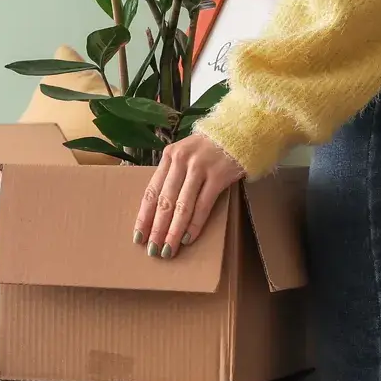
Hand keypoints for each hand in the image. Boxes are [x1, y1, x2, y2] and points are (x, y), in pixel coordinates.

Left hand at [135, 133, 246, 258]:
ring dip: (173, 231)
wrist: (242, 130)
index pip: (152, 191)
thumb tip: (160, 209)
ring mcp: (200, 168)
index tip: (138, 236)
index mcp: (170, 156)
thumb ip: (173, 174)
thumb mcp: (187, 153)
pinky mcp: (219, 175)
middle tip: (152, 250)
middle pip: (164, 201)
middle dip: (157, 229)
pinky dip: (194, 224)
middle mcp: (182, 161)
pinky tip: (188, 238)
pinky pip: (203, 205)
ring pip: (182, 206)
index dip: (144, 216)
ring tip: (168, 250)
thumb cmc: (211, 147)